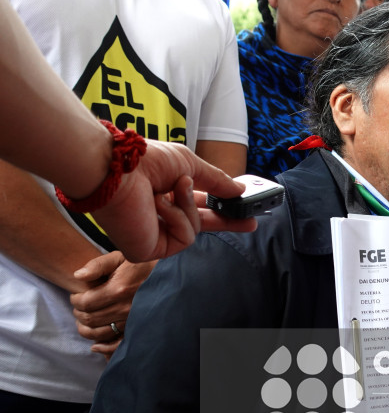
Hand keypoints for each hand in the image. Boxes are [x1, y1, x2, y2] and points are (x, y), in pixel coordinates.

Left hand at [70, 251, 155, 357]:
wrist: (167, 274)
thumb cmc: (141, 264)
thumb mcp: (120, 257)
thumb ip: (97, 265)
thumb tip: (77, 276)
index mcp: (118, 289)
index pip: (85, 302)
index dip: (75, 300)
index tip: (76, 295)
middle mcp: (125, 307)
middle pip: (90, 318)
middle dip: (78, 313)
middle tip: (78, 306)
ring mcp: (131, 320)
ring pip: (99, 333)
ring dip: (86, 329)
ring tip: (84, 320)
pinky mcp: (137, 327)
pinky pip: (117, 343)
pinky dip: (104, 347)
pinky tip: (96, 346)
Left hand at [90, 140, 256, 262]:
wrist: (115, 170)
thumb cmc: (145, 162)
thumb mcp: (189, 165)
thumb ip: (216, 181)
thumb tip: (239, 190)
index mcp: (166, 194)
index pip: (199, 205)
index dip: (222, 207)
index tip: (244, 207)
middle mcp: (158, 216)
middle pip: (199, 225)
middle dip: (225, 221)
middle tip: (250, 221)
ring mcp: (153, 235)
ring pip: (194, 229)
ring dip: (188, 205)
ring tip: (173, 187)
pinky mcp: (148, 251)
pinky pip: (183, 238)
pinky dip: (177, 218)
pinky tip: (158, 204)